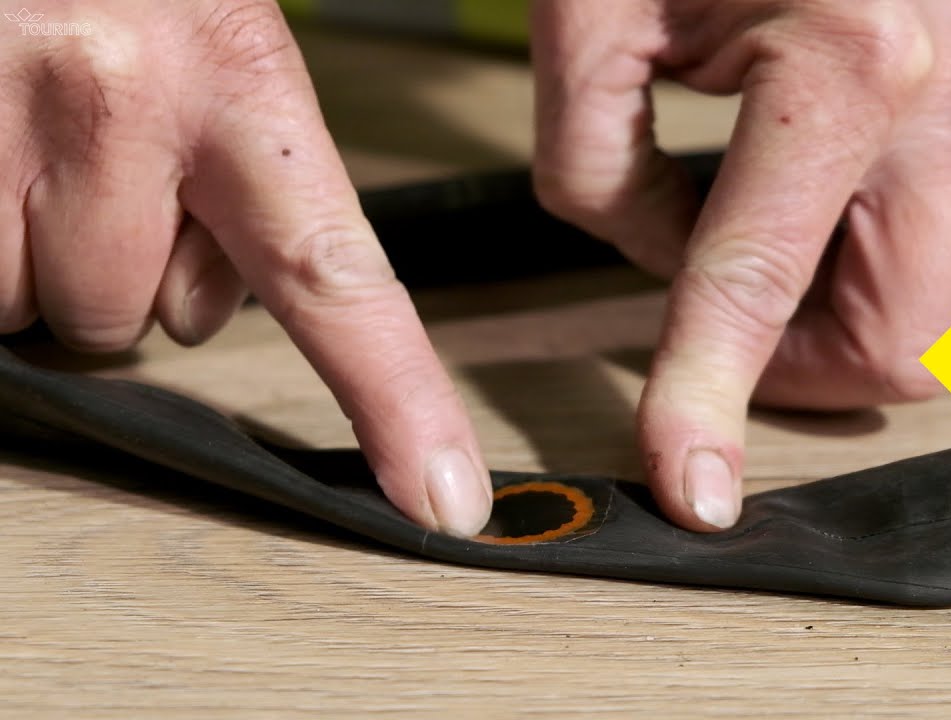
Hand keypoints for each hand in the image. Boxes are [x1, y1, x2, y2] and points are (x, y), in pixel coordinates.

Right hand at [0, 0, 490, 534]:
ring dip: (57, 255)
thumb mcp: (225, 18)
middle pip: (155, 316)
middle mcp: (115, 108)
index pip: (339, 279)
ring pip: (50, 306)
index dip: (398, 404)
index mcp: (234, 72)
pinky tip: (4, 151)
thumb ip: (254, 155)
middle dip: (149, 268)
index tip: (442, 498)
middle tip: (130, 171)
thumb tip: (246, 291)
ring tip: (52, 145)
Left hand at [532, 0, 950, 529]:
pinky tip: (816, 227)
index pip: (761, 284)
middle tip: (720, 333)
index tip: (688, 479)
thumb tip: (658, 270)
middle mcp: (946, 99)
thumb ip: (600, 175)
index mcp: (845, 62)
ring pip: (942, 321)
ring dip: (838, 328)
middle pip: (901, 344)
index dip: (708, 396)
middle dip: (796, 370)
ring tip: (762, 259)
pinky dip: (875, 283)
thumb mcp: (594, 24)